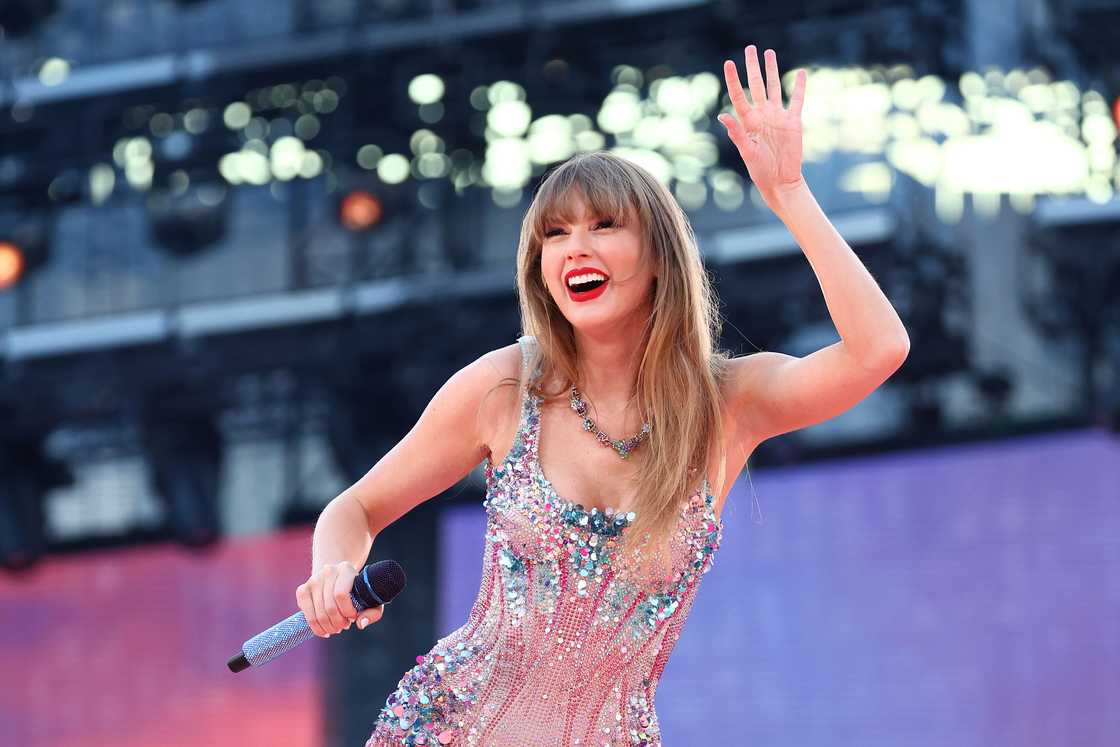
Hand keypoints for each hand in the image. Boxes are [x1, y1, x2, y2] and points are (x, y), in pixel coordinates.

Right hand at [296, 560, 384, 636]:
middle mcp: (327, 571)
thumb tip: (361, 624)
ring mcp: (313, 580)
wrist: (338, 577)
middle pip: (329, 607)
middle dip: (338, 623)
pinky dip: (315, 627)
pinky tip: (324, 629)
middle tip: (345, 626)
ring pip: (318, 613)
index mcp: (345, 569)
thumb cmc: (357, 591)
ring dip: (328, 627)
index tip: (353, 617)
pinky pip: (306, 614)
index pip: (341, 595)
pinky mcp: (302, 589)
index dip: (347, 611)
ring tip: (336, 628)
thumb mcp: (371, 599)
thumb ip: (373, 612)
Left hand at [718, 45, 806, 205]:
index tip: (728, 63)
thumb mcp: (747, 152)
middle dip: (753, 67)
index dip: (733, 79)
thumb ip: (737, 133)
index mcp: (748, 122)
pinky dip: (799, 86)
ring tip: (769, 53)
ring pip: (774, 87)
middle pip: (756, 85)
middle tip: (750, 48)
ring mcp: (777, 117)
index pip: (738, 95)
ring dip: (772, 70)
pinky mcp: (793, 121)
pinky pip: (797, 100)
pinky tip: (801, 72)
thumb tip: (722, 115)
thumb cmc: (760, 170)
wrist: (781, 181)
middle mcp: (762, 115)